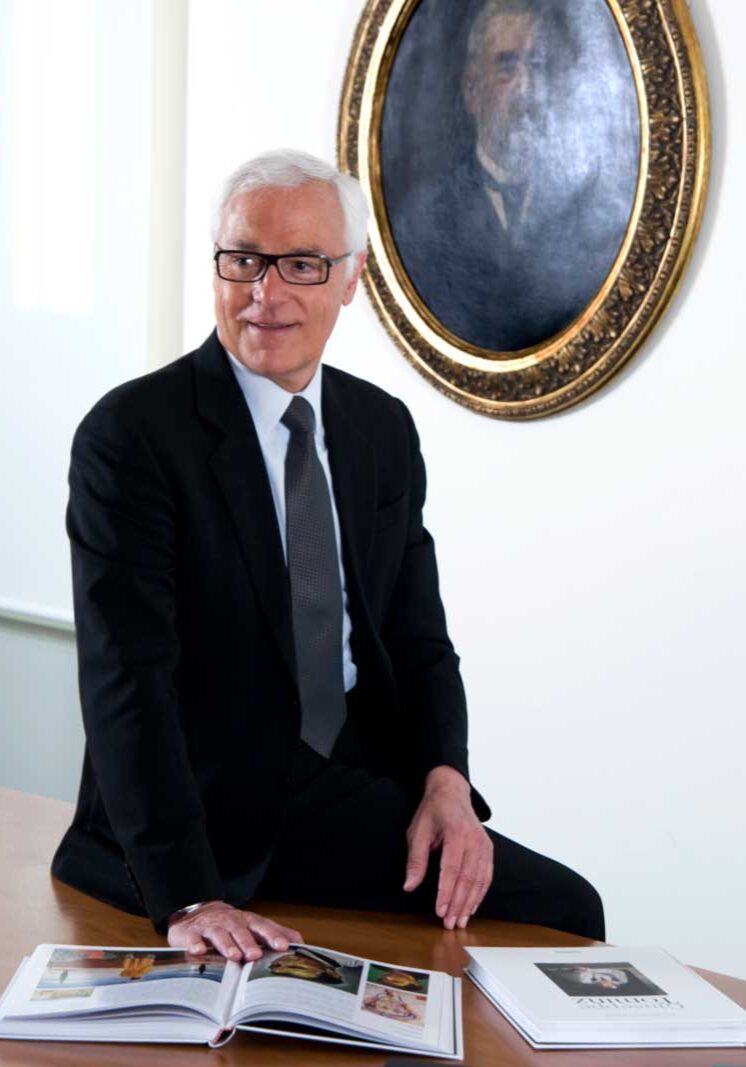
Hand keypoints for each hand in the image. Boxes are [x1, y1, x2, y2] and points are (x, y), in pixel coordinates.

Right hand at [167, 901, 302, 961]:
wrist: (198, 913)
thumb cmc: (231, 924)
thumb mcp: (253, 926)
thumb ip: (275, 933)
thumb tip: (300, 942)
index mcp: (248, 921)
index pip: (263, 927)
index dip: (273, 935)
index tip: (283, 946)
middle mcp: (230, 922)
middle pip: (241, 931)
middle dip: (249, 942)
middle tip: (256, 954)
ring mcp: (211, 927)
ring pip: (219, 934)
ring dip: (227, 944)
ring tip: (233, 956)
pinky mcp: (191, 933)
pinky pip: (193, 939)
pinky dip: (195, 944)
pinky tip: (199, 951)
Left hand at [403, 766, 492, 930]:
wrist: (451, 792)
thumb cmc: (433, 811)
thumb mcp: (417, 832)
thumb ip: (416, 860)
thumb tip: (409, 885)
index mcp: (456, 832)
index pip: (452, 869)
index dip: (446, 893)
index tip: (440, 911)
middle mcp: (474, 839)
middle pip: (468, 878)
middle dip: (458, 903)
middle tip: (449, 923)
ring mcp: (484, 844)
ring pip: (479, 879)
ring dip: (470, 903)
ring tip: (460, 920)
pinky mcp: (488, 849)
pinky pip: (487, 875)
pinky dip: (480, 894)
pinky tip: (472, 907)